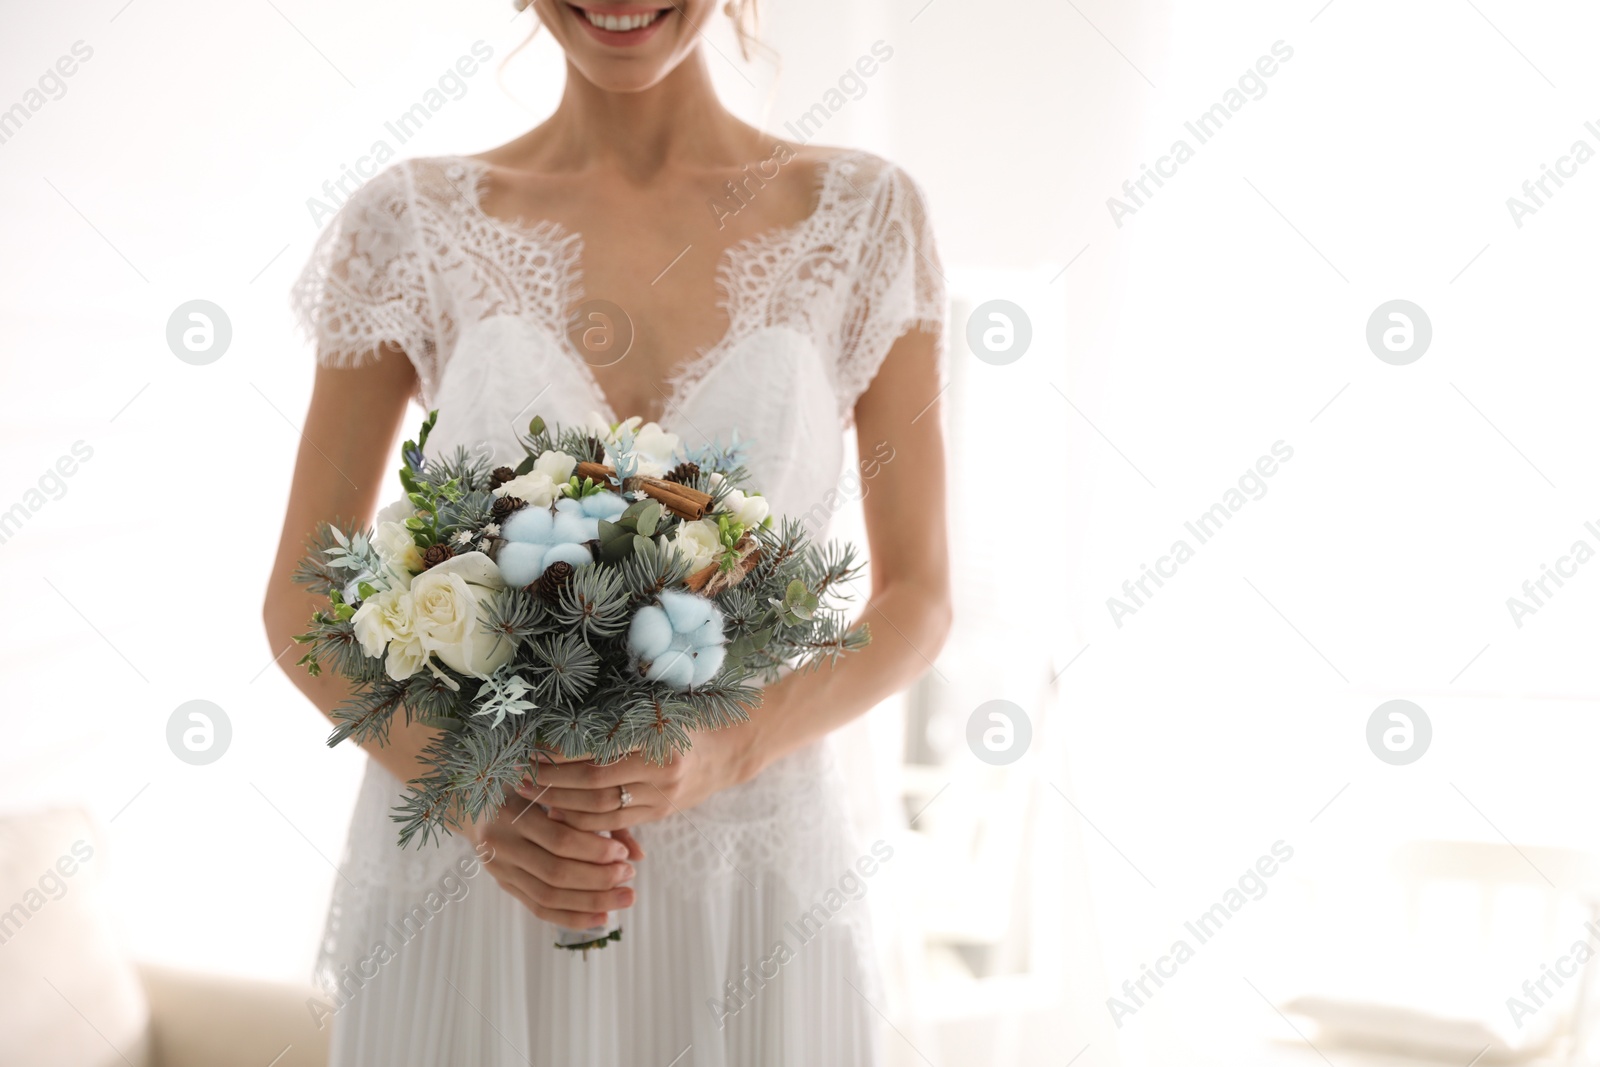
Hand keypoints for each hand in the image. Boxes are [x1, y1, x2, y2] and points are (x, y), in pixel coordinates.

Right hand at [465, 795, 643, 928]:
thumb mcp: (552, 787)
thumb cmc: (523, 785)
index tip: (623, 853)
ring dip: (591, 903)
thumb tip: (639, 852)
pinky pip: (538, 908)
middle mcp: (501, 842)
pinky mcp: (503, 883)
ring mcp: (499, 867)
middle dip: (598, 879)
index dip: (594, 850)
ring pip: (548, 896)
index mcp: (513, 811)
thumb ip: (593, 814)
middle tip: (630, 876)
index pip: (559, 839)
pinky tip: (601, 920)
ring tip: (625, 899)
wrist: (469, 799)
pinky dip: (571, 918)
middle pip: (555, 872)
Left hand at [515, 723, 759, 833]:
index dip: (561, 754)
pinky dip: (582, 821)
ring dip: (560, 803)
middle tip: (521, 774)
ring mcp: (660, 798)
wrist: (728, 750)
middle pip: (593, 784)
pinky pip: (612, 824)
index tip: (533, 748)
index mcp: (659, 738)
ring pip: (599, 809)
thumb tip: (561, 728)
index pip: (597, 752)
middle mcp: (661, 771)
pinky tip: (559, 812)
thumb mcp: (656, 710)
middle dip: (552, 781)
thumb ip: (617, 720)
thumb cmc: (685, 720)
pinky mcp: (657, 815)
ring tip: (532, 793)